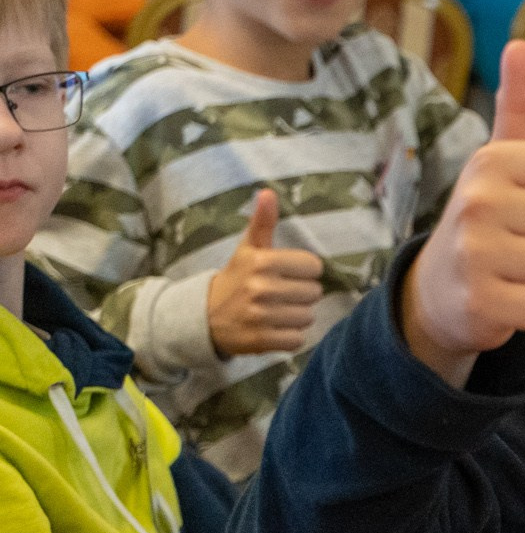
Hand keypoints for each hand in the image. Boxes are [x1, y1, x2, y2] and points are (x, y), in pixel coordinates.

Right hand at [206, 190, 325, 357]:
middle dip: (300, 294)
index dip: (304, 271)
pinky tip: (274, 328)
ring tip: (276, 311)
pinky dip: (290, 337)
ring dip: (296, 316)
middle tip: (280, 294)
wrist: (203, 316)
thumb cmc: (236, 278)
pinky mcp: (260, 341)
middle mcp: (261, 288)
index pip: (313, 266)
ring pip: (307, 317)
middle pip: (314, 293)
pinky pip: (297, 340)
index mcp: (262, 262)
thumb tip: (267, 192)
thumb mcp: (248, 248)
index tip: (286, 274)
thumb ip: (263, 222)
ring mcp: (260, 316)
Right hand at [401, 42, 524, 386]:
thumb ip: (519, 106)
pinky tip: (509, 298)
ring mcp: (476, 256)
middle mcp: (478, 203)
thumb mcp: (499, 159)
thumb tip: (521, 45)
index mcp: (491, 162)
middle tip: (519, 241)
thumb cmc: (485, 216)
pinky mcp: (480, 306)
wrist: (434, 290)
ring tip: (514, 268)